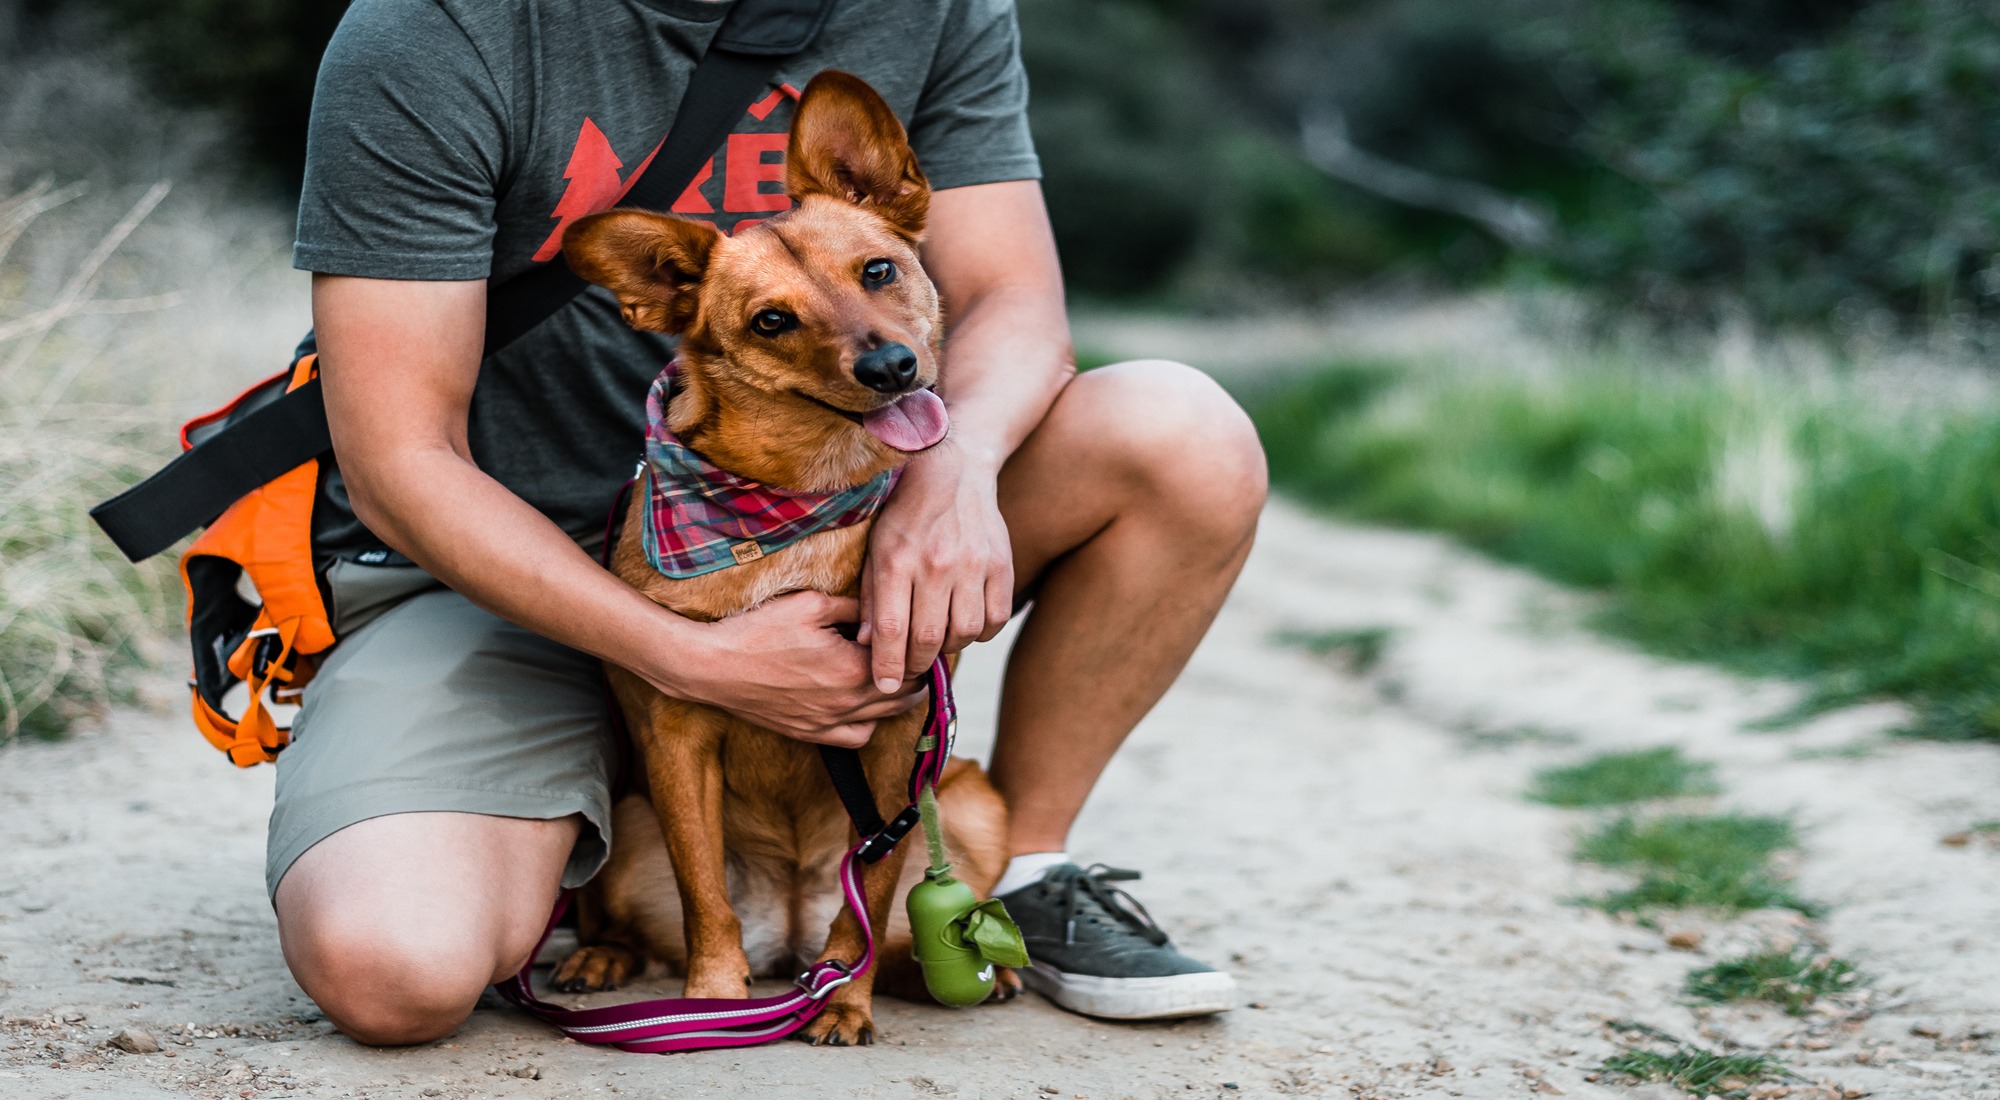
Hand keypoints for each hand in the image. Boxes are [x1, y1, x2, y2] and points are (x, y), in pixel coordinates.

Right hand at [649, 590, 925, 747]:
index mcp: (853, 670)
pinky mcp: (810, 734)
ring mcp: (828, 723)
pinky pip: (857, 737)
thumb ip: (856, 606)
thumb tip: (885, 607)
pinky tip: (864, 703)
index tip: (926, 634)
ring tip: (896, 676)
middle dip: (917, 674)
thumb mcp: (812, 603)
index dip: (923, 649)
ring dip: (898, 699)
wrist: (712, 667)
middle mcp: (847, 704)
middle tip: (919, 652)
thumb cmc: (758, 630)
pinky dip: (869, 722)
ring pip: (886, 719)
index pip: (910, 665)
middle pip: (905, 695)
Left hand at [859, 443, 1013, 690]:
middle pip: (928, 638)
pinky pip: (994, 620)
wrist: (953, 469)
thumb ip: (870, 597)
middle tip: (910, 667)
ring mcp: (973, 564)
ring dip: (948, 647)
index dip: (887, 666)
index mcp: (897, 559)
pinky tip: (964, 622)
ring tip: (936, 639)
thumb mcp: (875, 547)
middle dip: (916, 664)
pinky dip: (979, 633)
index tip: (884, 686)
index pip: (891, 629)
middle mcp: (936, 563)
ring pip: (964, 634)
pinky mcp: (1001, 564)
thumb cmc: (905, 513)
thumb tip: (868, 644)